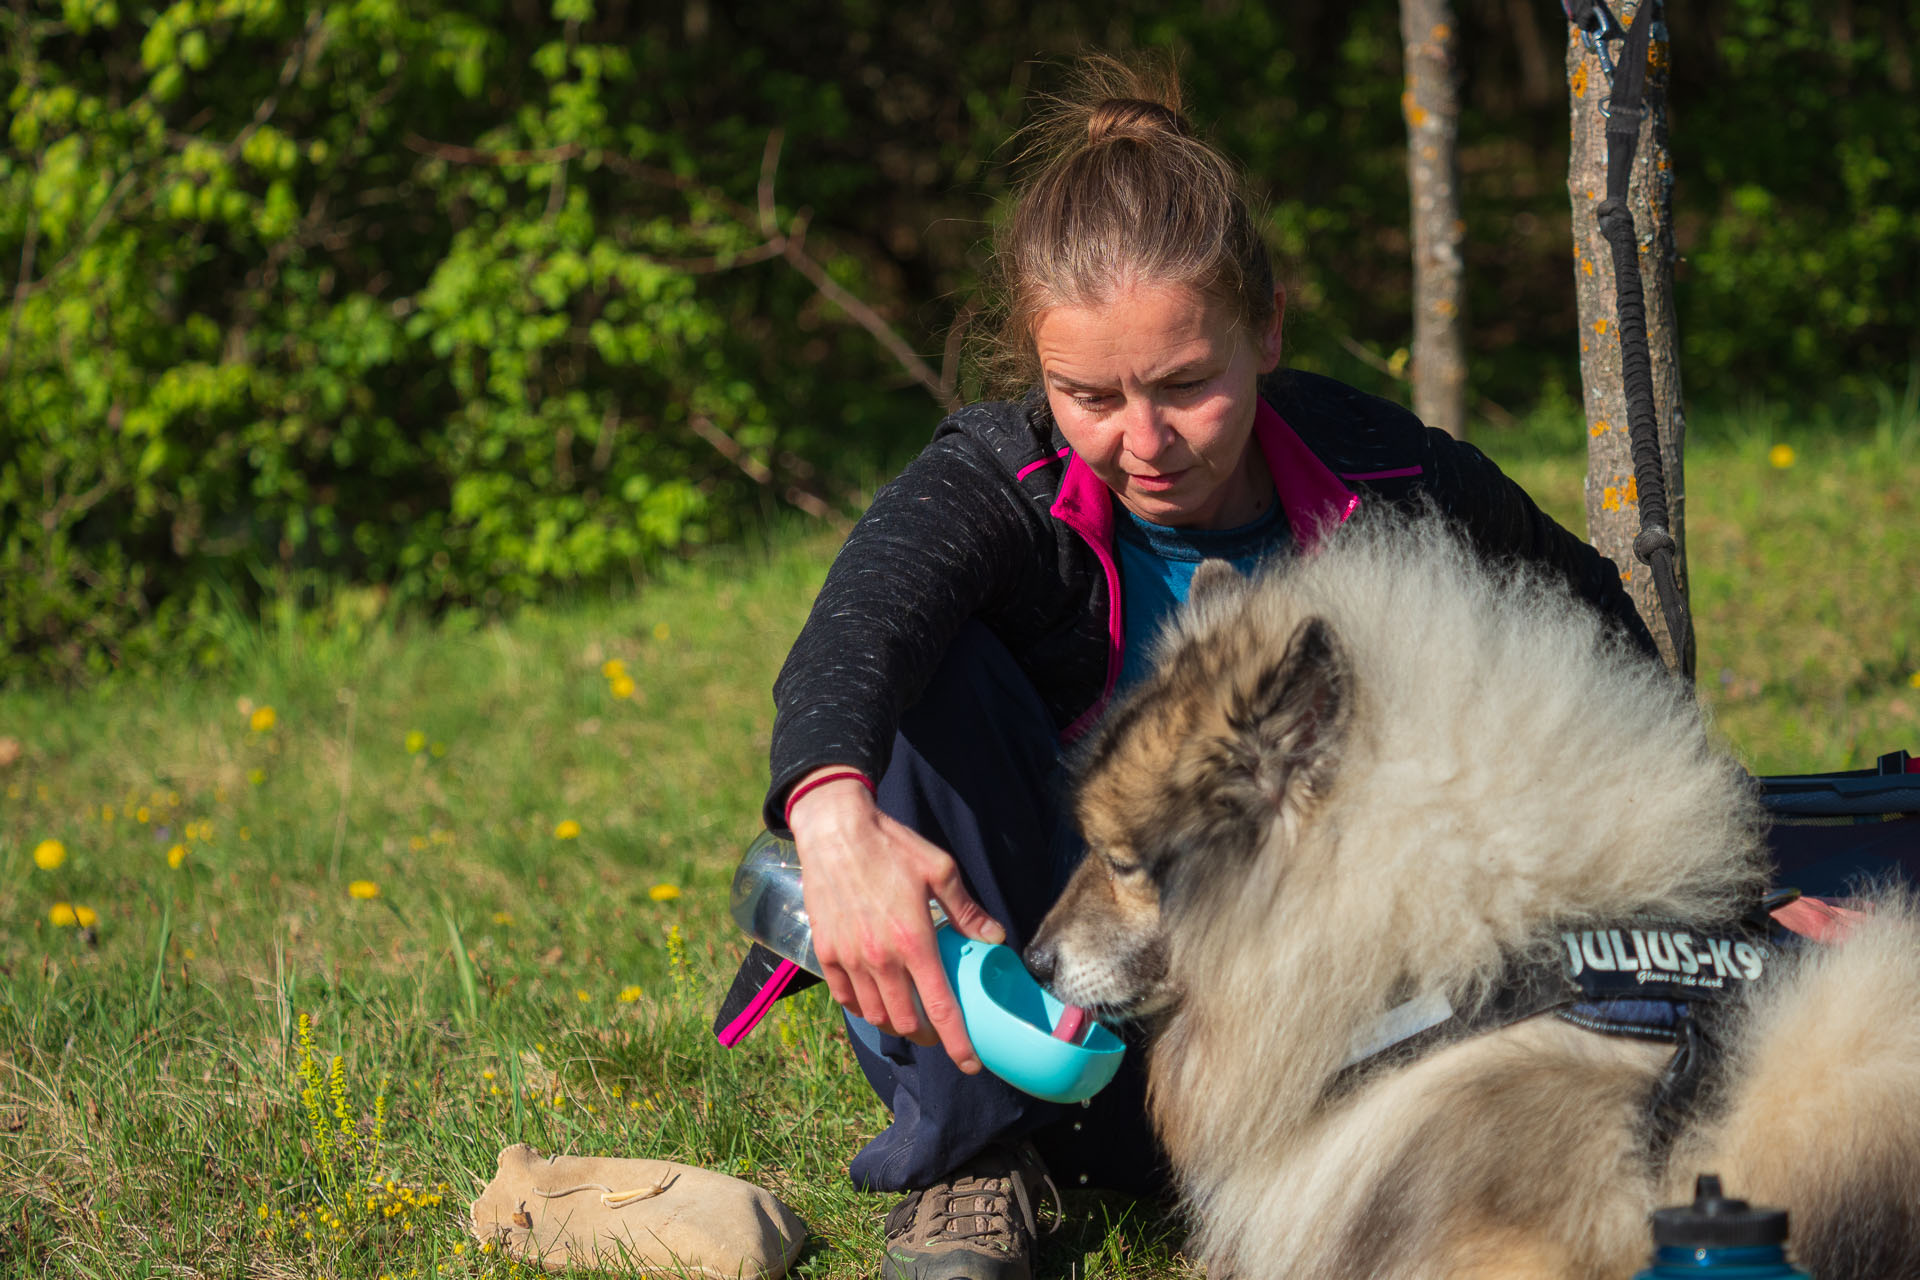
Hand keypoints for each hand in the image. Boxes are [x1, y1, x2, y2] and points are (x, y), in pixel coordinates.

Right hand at [785, 767, 1007, 1072]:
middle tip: (940, 1031)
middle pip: (906, 1021)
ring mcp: (849, 958)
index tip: (971, 1064)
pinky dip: (863, 1007)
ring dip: (896, 1024)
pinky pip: (845, 997)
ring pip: (875, 1015)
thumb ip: (967, 910)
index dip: (958, 1043)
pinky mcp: (826, 952)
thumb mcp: (940, 870)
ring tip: (910, 1017)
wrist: (835, 829)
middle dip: (927, 1036)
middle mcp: (880, 958)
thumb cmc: (891, 846)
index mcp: (915, 941)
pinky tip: (875, 1000)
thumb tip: (994, 938)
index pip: (941, 1008)